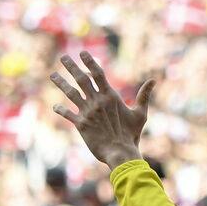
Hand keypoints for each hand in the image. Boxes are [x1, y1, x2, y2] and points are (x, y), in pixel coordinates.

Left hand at [52, 51, 156, 168]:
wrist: (120, 153)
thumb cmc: (132, 134)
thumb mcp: (140, 114)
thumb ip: (144, 96)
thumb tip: (153, 80)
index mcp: (111, 96)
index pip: (98, 74)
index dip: (89, 62)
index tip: (82, 53)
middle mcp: (97, 101)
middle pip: (82, 79)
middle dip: (72, 67)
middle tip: (63, 58)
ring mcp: (87, 112)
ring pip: (71, 93)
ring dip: (61, 83)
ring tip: (53, 75)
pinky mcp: (81, 124)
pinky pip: (67, 114)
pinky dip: (61, 109)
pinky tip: (55, 106)